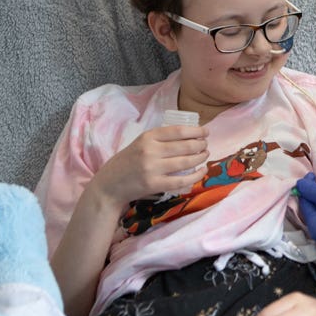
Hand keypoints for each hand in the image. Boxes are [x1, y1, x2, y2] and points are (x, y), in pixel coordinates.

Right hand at [88, 125, 207, 208]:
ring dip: (200, 158)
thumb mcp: (140, 143)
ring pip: (186, 162)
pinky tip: (202, 171)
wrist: (109, 185)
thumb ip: (160, 139)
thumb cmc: (128, 162)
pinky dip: (196, 175)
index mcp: (147, 137)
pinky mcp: (154, 184)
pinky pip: (181, 180)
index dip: (196, 131)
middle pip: (185, 146)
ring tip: (205, 155)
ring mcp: (152, 168)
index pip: (178, 131)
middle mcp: (150, 151)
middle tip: (206, 145)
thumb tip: (190, 135)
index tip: (205, 132)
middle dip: (201, 145)